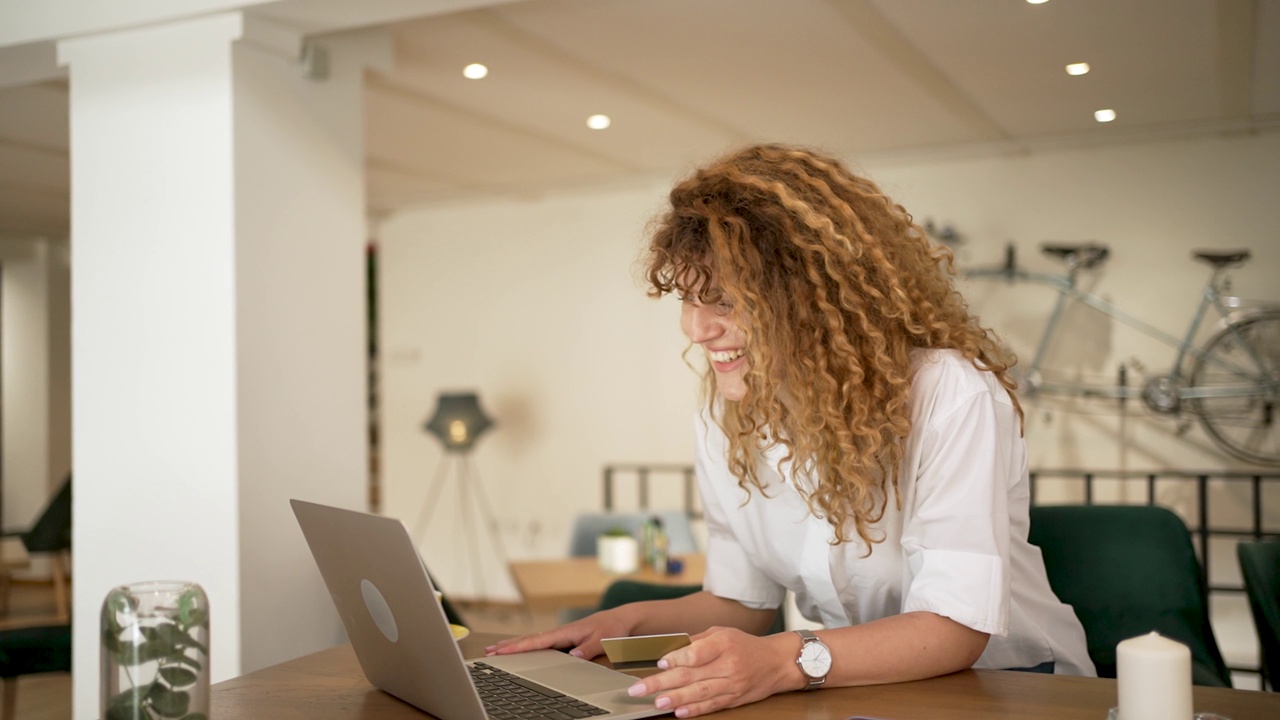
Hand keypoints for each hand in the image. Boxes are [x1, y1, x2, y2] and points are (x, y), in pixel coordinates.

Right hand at [484, 607, 635, 659]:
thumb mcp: (605, 639)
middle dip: (508, 645)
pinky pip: (540, 643)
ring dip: (513, 645)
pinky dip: (526, 646)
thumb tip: (573, 656)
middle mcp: (561, 633)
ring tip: (495, 650)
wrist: (623, 620)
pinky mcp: (565, 640)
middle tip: (488, 652)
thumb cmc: (614, 628)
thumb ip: (589, 648)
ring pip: (532, 641)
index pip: (538, 641)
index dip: (519, 646)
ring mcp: (561, 636)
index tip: (501, 650)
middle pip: (529, 639)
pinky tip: (519, 650)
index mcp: (567, 632)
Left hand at [625, 626, 797, 717]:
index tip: (660, 663)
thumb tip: (671, 653)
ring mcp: (732, 684)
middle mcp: (728, 664)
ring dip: (675, 699)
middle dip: (662, 683)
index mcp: (724, 643)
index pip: (696, 653)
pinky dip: (695, 710)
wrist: (776, 662)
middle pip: (691, 675)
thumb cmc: (745, 644)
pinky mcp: (734, 699)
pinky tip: (679, 712)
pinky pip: (712, 705)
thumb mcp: (722, 633)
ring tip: (656, 703)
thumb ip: (697, 642)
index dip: (676, 659)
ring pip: (700, 693)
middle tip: (639, 689)